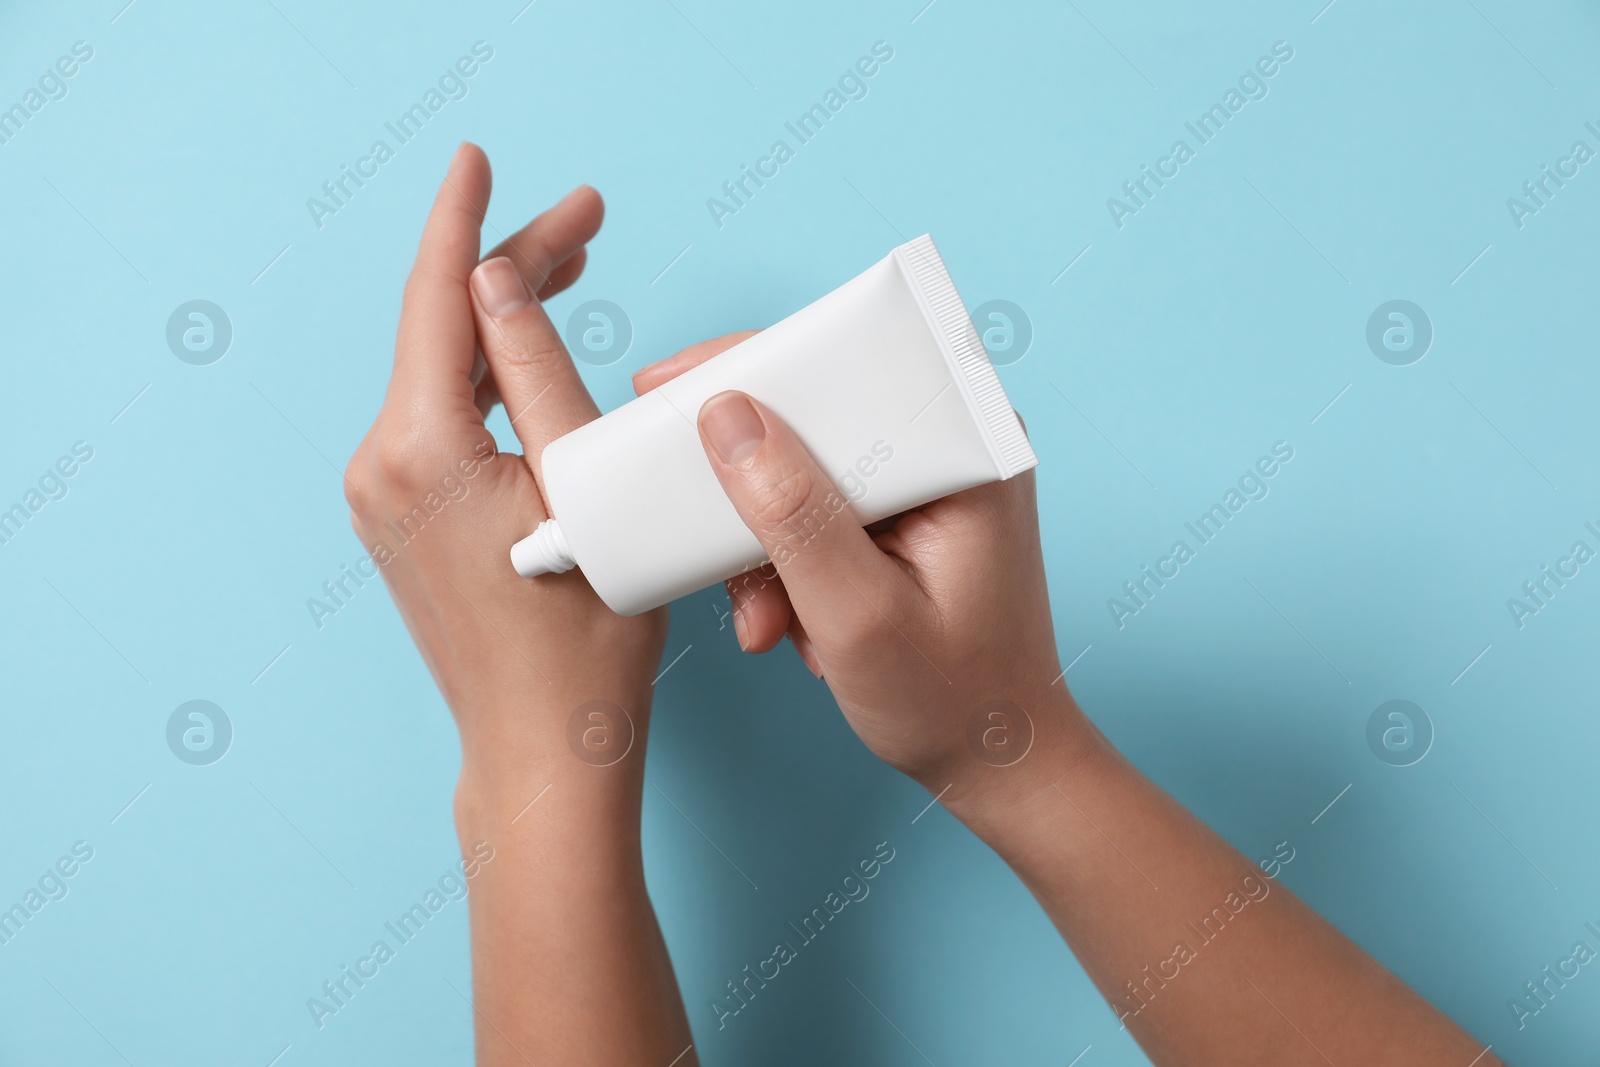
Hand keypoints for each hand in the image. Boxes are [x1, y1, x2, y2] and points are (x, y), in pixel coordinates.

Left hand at [344, 143, 666, 791]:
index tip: (480, 158)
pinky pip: (442, 418)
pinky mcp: (401, 518)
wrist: (543, 746)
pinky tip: (532, 353)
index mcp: (419, 450)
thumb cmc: (582, 637)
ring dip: (505, 321)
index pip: (438, 298)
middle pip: (446, 330)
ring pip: (446, 373)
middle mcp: (380, 466)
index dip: (465, 218)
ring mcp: (382, 496)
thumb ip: (540, 369)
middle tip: (588, 217)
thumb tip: (500, 277)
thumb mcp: (584, 484)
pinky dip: (490, 378)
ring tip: (574, 266)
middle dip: (514, 266)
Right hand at [631, 351, 1099, 804]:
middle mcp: (955, 446)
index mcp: (970, 448)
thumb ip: (795, 516)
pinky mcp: (904, 518)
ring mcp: (928, 484)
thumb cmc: (953, 702)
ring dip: (763, 545)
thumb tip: (725, 416)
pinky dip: (786, 565)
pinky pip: (818, 510)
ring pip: (804, 469)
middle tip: (707, 544)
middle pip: (816, 413)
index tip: (665, 389)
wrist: (996, 766)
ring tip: (765, 622)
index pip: (847, 363)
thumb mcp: (859, 616)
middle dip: (750, 489)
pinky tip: (790, 624)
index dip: (749, 366)